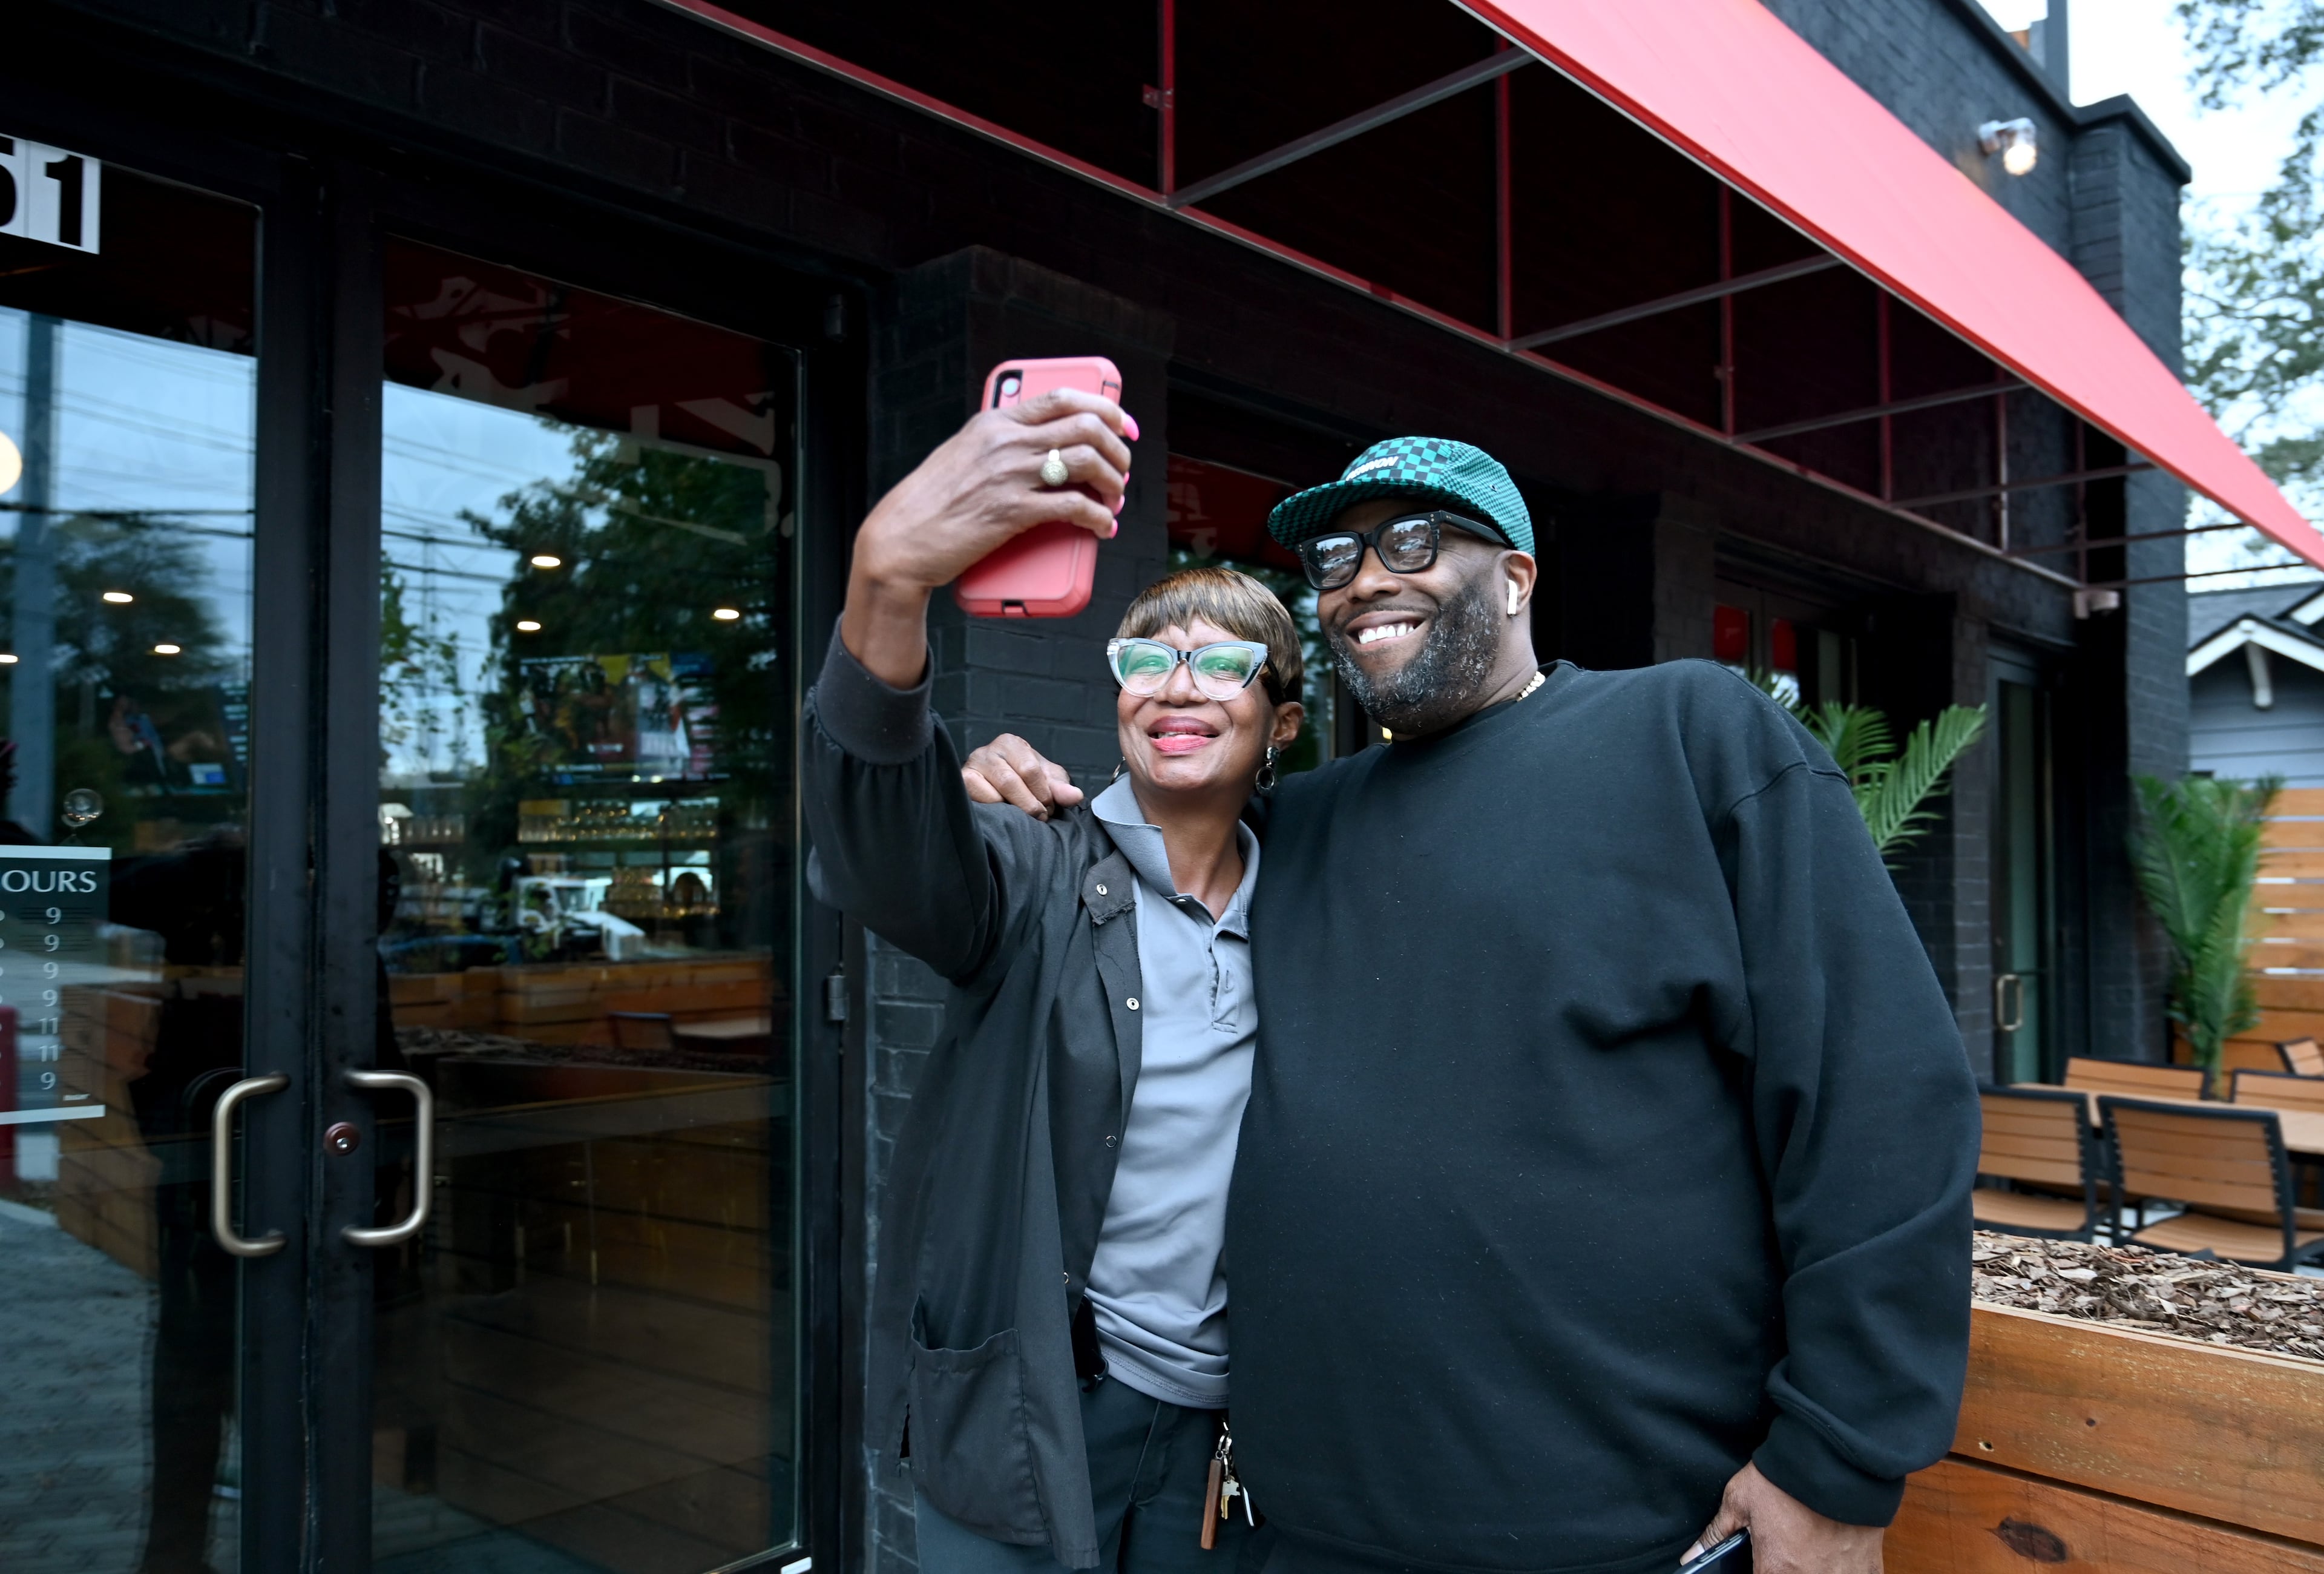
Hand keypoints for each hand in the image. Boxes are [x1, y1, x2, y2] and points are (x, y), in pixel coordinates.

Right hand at [842, 388, 1134, 687]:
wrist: (900, 539)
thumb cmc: (930, 502)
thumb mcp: (965, 453)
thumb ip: (1002, 443)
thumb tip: (1045, 445)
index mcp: (995, 421)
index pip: (1063, 398)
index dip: (1105, 409)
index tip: (1125, 426)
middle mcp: (1005, 442)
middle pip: (1085, 427)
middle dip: (1118, 449)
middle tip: (1123, 470)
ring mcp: (1009, 475)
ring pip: (1087, 462)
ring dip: (1114, 482)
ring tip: (1115, 499)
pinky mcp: (1011, 512)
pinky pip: (1073, 507)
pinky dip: (1099, 518)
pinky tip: (1103, 527)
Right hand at [963, 734, 1083, 820]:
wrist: (1003, 790)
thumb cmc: (1026, 782)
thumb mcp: (1048, 781)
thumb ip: (1061, 788)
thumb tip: (1075, 796)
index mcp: (1010, 743)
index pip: (1029, 769)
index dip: (1043, 793)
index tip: (1049, 807)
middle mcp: (987, 751)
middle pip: (1011, 781)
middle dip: (1029, 804)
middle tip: (1039, 817)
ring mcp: (971, 766)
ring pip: (994, 792)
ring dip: (1013, 810)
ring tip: (1024, 818)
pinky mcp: (962, 783)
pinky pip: (977, 799)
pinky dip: (993, 810)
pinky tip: (1003, 815)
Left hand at [1684, 1463, 1880, 1573]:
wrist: (1835, 1459)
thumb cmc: (1785, 1479)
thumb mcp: (1740, 1500)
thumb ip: (1716, 1534)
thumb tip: (1691, 1556)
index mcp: (1776, 1571)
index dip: (1758, 1572)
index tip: (1761, 1564)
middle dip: (1784, 1569)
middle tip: (1784, 1553)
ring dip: (1811, 1569)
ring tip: (1807, 1550)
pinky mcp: (1868, 1570)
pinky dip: (1840, 1571)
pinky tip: (1831, 1556)